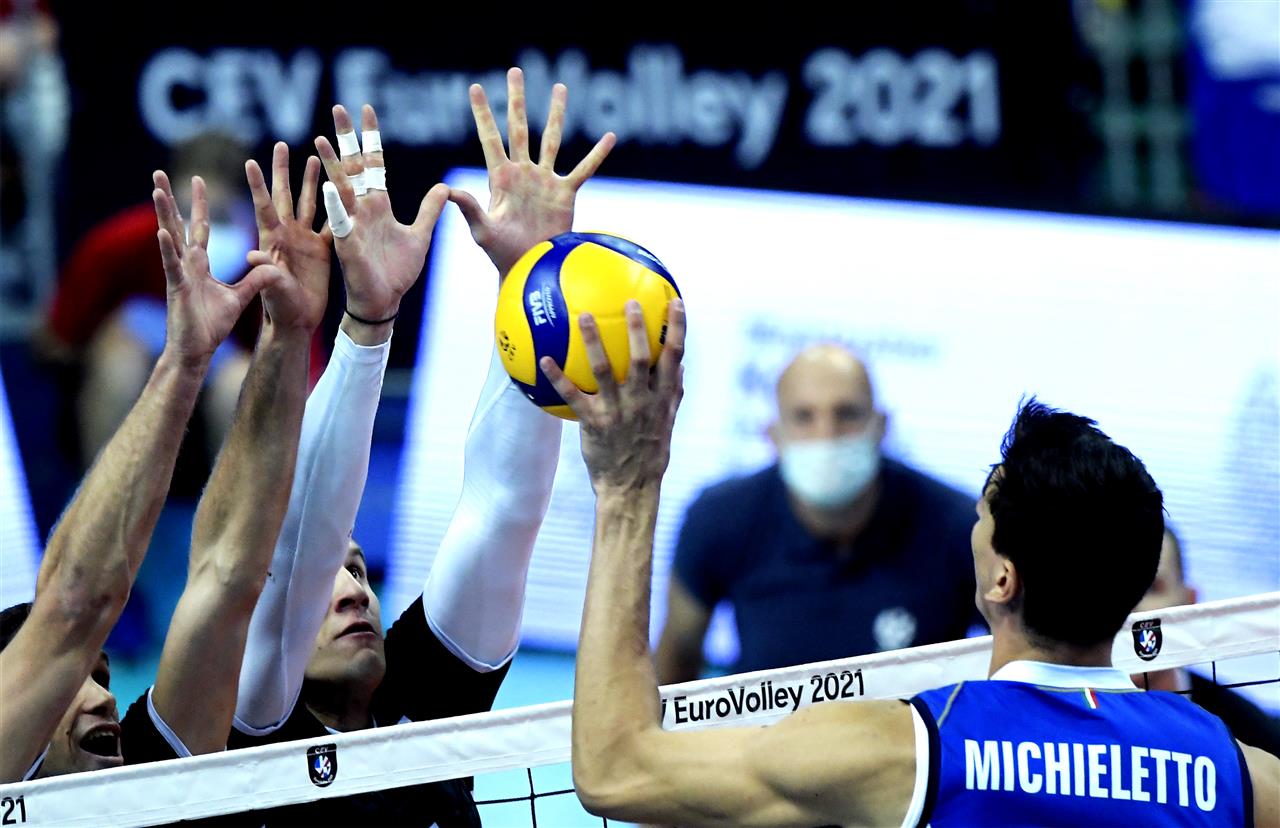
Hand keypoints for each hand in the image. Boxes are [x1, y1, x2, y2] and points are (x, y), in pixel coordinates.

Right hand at [153, 171, 280, 364]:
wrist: (196, 351)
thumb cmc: (211, 326)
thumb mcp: (239, 298)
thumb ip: (254, 280)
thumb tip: (271, 266)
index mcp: (199, 263)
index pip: (200, 227)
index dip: (200, 204)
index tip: (198, 179)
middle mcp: (186, 263)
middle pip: (179, 223)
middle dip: (170, 197)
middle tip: (159, 171)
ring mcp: (179, 274)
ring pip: (170, 237)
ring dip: (163, 213)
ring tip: (156, 189)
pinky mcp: (178, 288)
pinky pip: (172, 265)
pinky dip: (168, 248)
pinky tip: (162, 231)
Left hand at [245, 143, 329, 331]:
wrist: (297, 320)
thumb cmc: (279, 307)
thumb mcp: (271, 289)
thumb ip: (264, 272)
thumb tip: (251, 256)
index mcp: (272, 241)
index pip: (264, 207)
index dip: (258, 186)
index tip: (251, 162)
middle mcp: (287, 235)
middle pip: (285, 195)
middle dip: (282, 170)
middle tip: (281, 144)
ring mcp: (304, 240)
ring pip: (309, 203)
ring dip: (311, 181)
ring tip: (315, 156)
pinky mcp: (321, 250)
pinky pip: (330, 223)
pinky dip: (335, 206)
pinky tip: (342, 188)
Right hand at [316, 104, 447, 321]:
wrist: (385, 300)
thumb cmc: (397, 271)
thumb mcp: (420, 235)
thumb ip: (429, 210)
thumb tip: (445, 187)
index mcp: (378, 205)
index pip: (374, 163)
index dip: (370, 138)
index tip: (366, 109)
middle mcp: (361, 209)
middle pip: (353, 167)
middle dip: (346, 139)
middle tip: (338, 108)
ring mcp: (351, 224)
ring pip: (340, 189)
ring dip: (333, 166)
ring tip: (321, 140)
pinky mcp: (347, 243)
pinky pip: (339, 222)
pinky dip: (335, 206)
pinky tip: (330, 187)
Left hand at [450, 67, 616, 278]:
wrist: (529, 267)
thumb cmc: (502, 253)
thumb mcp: (482, 230)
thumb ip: (469, 208)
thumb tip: (448, 190)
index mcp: (500, 178)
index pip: (490, 138)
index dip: (483, 113)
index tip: (476, 87)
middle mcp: (522, 172)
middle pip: (519, 128)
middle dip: (517, 100)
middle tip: (515, 71)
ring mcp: (544, 181)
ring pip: (551, 139)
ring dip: (555, 114)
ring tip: (559, 88)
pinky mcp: (565, 194)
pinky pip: (584, 169)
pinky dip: (596, 154)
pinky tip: (608, 137)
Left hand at [540, 299, 685, 492]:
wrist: (631, 487)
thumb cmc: (650, 454)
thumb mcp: (668, 423)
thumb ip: (674, 392)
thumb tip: (680, 364)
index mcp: (662, 398)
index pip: (675, 356)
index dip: (678, 327)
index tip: (675, 301)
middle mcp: (642, 401)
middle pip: (642, 358)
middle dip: (637, 328)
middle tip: (630, 301)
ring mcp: (618, 411)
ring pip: (605, 370)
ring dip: (593, 341)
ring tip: (583, 316)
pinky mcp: (594, 422)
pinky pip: (573, 395)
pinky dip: (557, 377)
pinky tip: (544, 360)